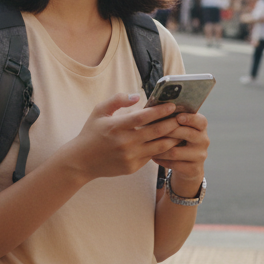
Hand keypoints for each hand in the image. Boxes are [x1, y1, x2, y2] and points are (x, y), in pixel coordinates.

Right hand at [61, 93, 180, 181]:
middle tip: (182, 116)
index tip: (172, 105)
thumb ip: (117, 100)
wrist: (81, 162)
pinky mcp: (132, 167)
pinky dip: (162, 149)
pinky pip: (152, 156)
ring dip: (172, 138)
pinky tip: (169, 142)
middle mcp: (125, 143)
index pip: (143, 117)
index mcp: (116, 127)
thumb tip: (136, 96)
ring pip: (159, 147)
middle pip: (155, 132)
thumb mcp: (99, 112)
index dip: (159, 111)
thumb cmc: (91, 133)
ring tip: (181, 129)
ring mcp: (129, 157)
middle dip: (172, 123)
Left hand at [153, 112, 209, 184]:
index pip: (201, 121)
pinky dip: (162, 160)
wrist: (187, 166)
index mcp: (201, 127)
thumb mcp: (179, 129)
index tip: (178, 117)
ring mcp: (200, 156)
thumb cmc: (178, 140)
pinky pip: (174, 164)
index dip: (190, 118)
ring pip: (176, 151)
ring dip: (160, 148)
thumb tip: (154, 108)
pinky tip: (153, 157)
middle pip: (187, 134)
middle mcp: (204, 140)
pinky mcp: (193, 169)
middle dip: (169, 131)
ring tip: (148, 145)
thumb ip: (172, 119)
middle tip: (153, 130)